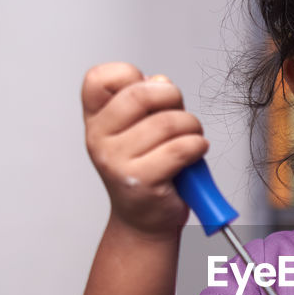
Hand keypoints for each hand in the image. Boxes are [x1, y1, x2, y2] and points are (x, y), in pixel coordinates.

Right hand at [81, 63, 209, 236]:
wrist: (145, 220)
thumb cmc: (148, 170)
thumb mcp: (141, 128)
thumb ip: (148, 100)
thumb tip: (161, 82)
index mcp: (96, 120)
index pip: (100, 78)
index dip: (131, 74)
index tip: (148, 90)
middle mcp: (99, 139)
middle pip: (140, 94)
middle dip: (173, 97)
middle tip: (180, 112)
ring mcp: (116, 161)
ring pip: (168, 123)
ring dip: (192, 127)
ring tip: (190, 138)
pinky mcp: (141, 181)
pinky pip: (180, 149)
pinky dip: (198, 146)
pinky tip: (194, 152)